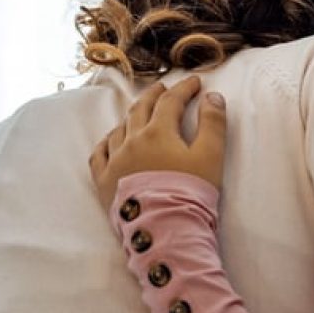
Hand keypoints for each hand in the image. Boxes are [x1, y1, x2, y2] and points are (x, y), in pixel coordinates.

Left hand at [89, 76, 228, 206]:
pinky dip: (107, 142)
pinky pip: (100, 154)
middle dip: (155, 95)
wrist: (164, 230)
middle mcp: (132, 141)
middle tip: (164, 87)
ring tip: (141, 113)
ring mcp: (115, 161)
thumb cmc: (190, 193)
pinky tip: (112, 141)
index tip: (195, 82)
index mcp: (158, 132)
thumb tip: (212, 96)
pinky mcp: (104, 181)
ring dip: (132, 116)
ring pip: (120, 129)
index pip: (171, 101)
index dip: (184, 88)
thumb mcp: (210, 156)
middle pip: (141, 108)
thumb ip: (213, 124)